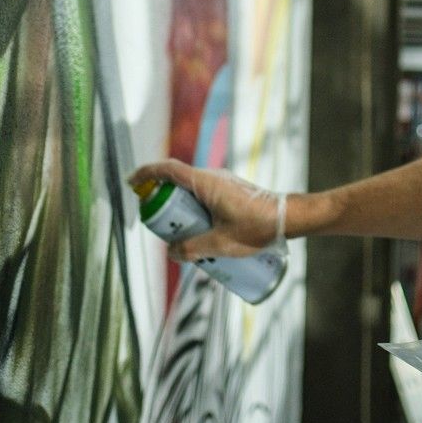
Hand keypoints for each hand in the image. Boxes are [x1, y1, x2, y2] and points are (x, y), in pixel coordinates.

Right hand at [128, 159, 286, 262]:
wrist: (289, 218)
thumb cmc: (258, 227)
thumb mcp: (221, 244)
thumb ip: (193, 249)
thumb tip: (172, 253)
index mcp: (205, 183)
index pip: (169, 170)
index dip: (147, 173)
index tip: (132, 182)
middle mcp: (212, 177)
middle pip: (177, 183)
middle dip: (163, 202)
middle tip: (159, 226)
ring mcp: (223, 183)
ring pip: (192, 192)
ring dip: (182, 210)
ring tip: (182, 236)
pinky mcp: (231, 191)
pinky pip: (205, 197)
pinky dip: (196, 210)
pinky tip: (203, 234)